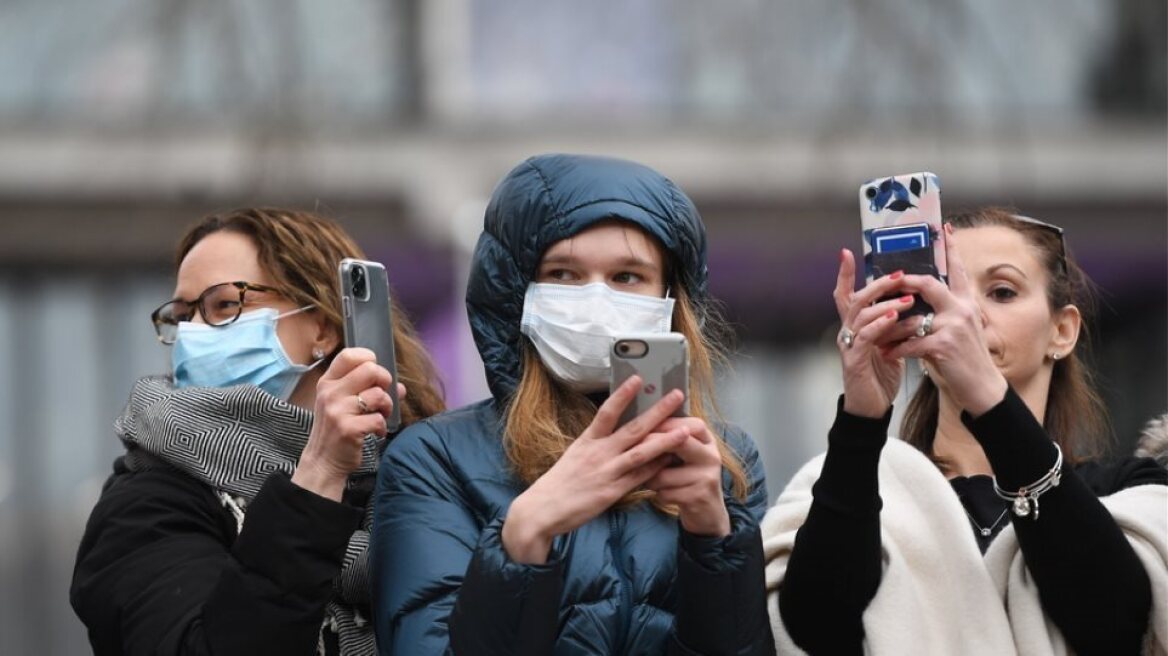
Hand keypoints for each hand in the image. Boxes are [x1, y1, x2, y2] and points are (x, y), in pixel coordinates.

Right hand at [293, 347, 405, 500]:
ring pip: (378, 394)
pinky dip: (382, 427)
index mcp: (328, 382)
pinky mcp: (348, 429)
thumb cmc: (336, 429)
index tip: (374, 375)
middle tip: (381, 397)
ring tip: (379, 416)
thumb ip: (368, 389)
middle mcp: (330, 393)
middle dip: (384, 382)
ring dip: (386, 407)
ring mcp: (338, 410)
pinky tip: (375, 432)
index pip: (349, 355)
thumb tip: (400, 387)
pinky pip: (378, 419)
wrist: (323, 461)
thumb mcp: (343, 404)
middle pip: (370, 369)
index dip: (369, 359)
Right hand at [502, 376, 688, 563]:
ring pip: (641, 452)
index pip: (607, 412)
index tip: (637, 378)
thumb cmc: (559, 482)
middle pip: (633, 428)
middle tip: (677, 395)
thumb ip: (596, 444)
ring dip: (665, 440)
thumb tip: (617, 430)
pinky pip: (640, 477)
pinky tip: (672, 461)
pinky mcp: (612, 492)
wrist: (542, 510)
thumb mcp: (575, 455)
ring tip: (685, 430)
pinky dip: (656, 468)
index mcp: (587, 440)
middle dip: (657, 411)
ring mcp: (607, 472)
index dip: (623, 394)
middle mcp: (598, 453)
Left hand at [642, 417, 729, 536]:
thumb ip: (672, 440)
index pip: (689, 424)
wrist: (708, 513)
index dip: (665, 424)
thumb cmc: (688, 478)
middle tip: (633, 451)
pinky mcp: (699, 497)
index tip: (643, 427)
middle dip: (652, 446)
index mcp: (708, 441)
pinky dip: (658, 494)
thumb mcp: (686, 455)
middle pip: (679, 442)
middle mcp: (711, 456)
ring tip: (651, 481)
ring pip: (664, 473)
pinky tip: (662, 495)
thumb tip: (640, 425)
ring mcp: (707, 477)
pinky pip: (665, 492)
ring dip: (650, 479)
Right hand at [833, 248, 912, 417]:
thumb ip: (894, 323)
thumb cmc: (880, 374)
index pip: (846, 295)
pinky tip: (894, 319)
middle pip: (855, 299)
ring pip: (860, 316)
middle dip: (877, 285)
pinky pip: (865, 337)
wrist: (872, 407)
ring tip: (906, 299)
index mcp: (856, 326)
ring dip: (884, 304)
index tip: (847, 253)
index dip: (844, 274)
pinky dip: (880, 326)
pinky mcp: (853, 360)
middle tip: (899, 274)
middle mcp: (848, 331)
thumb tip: (912, 301)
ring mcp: (848, 345)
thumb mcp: (890, 343)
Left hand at [881, 226, 1007, 415]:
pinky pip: (910, 342)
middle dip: (903, 281)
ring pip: (912, 316)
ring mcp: (953, 326)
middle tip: (887, 281)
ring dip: (890, 325)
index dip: (951, 248)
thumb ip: (945, 312)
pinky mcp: (944, 345)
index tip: (944, 227)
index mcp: (966, 302)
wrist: (983, 388)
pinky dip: (895, 349)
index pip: (957, 270)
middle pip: (928, 284)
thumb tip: (920, 300)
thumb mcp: (961, 329)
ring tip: (875, 330)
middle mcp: (962, 309)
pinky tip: (886, 354)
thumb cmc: (967, 359)